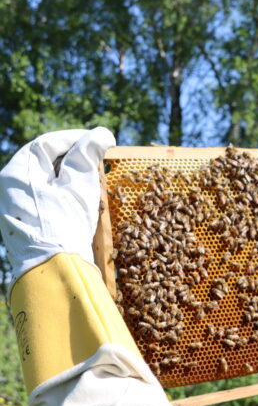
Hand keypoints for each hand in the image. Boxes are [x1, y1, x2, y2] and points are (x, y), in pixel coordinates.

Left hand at [0, 127, 113, 280]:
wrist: (53, 271)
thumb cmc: (65, 225)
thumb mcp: (80, 185)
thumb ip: (87, 155)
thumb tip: (100, 134)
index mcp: (16, 173)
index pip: (46, 143)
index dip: (75, 138)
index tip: (98, 141)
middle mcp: (8, 187)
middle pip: (42, 161)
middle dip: (72, 158)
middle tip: (98, 160)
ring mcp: (13, 206)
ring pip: (43, 180)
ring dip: (68, 176)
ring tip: (93, 180)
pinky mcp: (23, 223)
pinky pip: (42, 198)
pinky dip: (62, 194)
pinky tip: (79, 201)